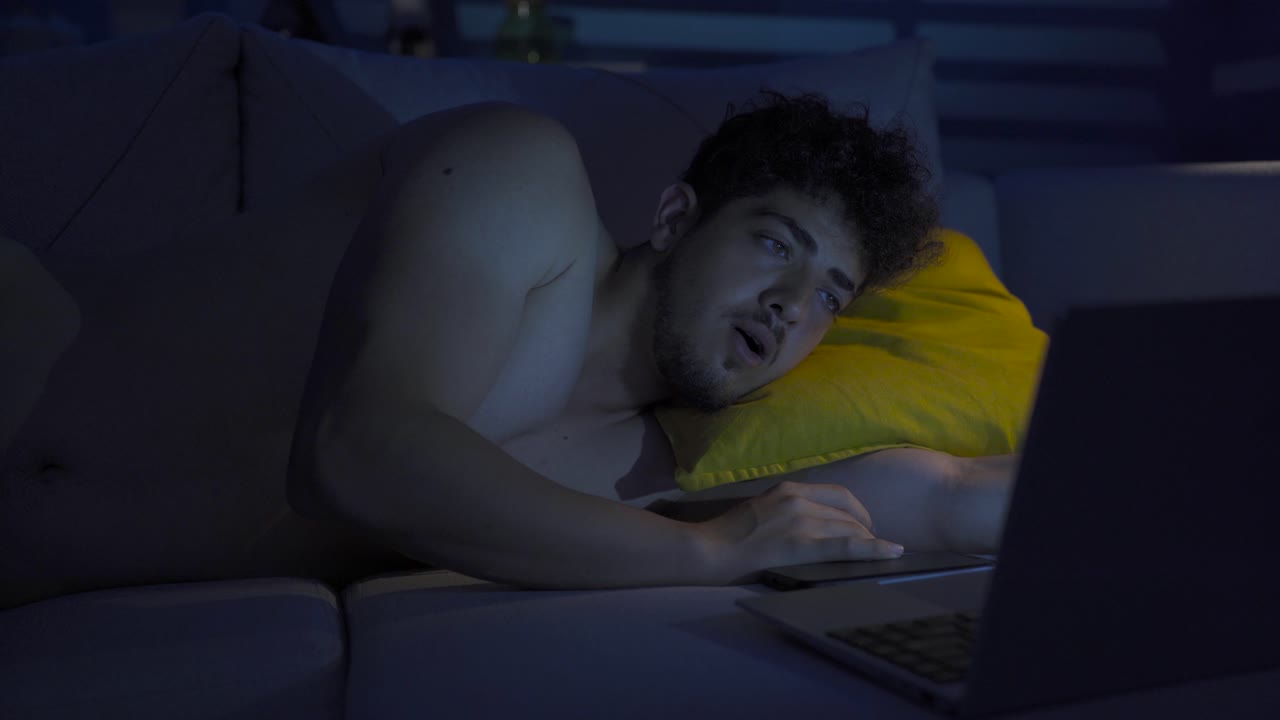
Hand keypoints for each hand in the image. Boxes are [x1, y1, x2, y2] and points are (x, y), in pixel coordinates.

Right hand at [693, 480, 904, 584]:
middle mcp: (797, 498)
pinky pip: (846, 546)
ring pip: (850, 529)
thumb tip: (813, 525)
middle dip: (867, 531)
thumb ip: (786, 511)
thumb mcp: (760, 511)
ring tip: (887, 553)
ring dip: (871, 542)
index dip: (859, 511)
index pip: (838, 495)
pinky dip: (873, 549)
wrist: (706, 549)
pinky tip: (891, 552)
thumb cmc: (727, 537)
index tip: (867, 526)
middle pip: (847, 514)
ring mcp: (799, 519)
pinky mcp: (799, 542)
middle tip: (877, 546)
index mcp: (787, 489)